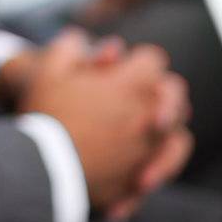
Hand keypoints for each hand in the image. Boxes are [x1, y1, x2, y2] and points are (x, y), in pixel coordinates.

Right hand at [15, 29, 191, 213]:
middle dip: (161, 89)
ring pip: (178, 134)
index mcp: (130, 85)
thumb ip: (70, 46)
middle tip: (140, 93)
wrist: (42, 169)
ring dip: (168, 126)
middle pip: (174, 94)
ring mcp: (148, 151)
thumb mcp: (49, 68)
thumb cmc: (46, 113)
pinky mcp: (139, 180)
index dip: (139, 60)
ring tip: (150, 127)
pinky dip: (160, 164)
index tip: (123, 66)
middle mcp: (147, 117)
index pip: (153, 61)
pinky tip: (143, 165)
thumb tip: (82, 41)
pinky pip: (165, 169)